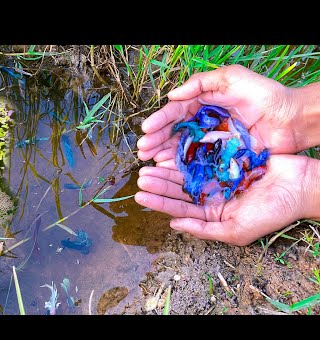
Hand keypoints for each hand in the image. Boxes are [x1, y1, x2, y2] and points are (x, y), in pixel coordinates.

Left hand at [135, 154, 319, 245]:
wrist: (300, 185)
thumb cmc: (271, 212)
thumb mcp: (236, 230)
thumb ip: (204, 229)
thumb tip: (174, 226)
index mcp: (211, 214)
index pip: (179, 209)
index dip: (159, 202)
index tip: (140, 196)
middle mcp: (211, 196)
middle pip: (178, 190)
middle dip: (159, 183)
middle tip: (140, 176)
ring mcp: (217, 177)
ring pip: (185, 173)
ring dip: (167, 169)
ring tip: (148, 163)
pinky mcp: (224, 160)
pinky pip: (200, 157)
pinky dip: (185, 155)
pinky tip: (170, 150)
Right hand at [137, 64, 304, 160]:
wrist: (291, 118)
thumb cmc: (263, 94)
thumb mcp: (231, 78)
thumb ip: (201, 83)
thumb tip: (172, 96)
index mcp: (203, 101)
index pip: (176, 111)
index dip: (159, 120)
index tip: (146, 130)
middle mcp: (203, 120)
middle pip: (174, 131)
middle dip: (156, 140)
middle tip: (142, 150)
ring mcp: (211, 139)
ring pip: (181, 146)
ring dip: (163, 153)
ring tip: (148, 161)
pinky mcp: (220, 154)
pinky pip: (197, 160)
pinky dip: (181, 164)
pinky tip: (168, 167)